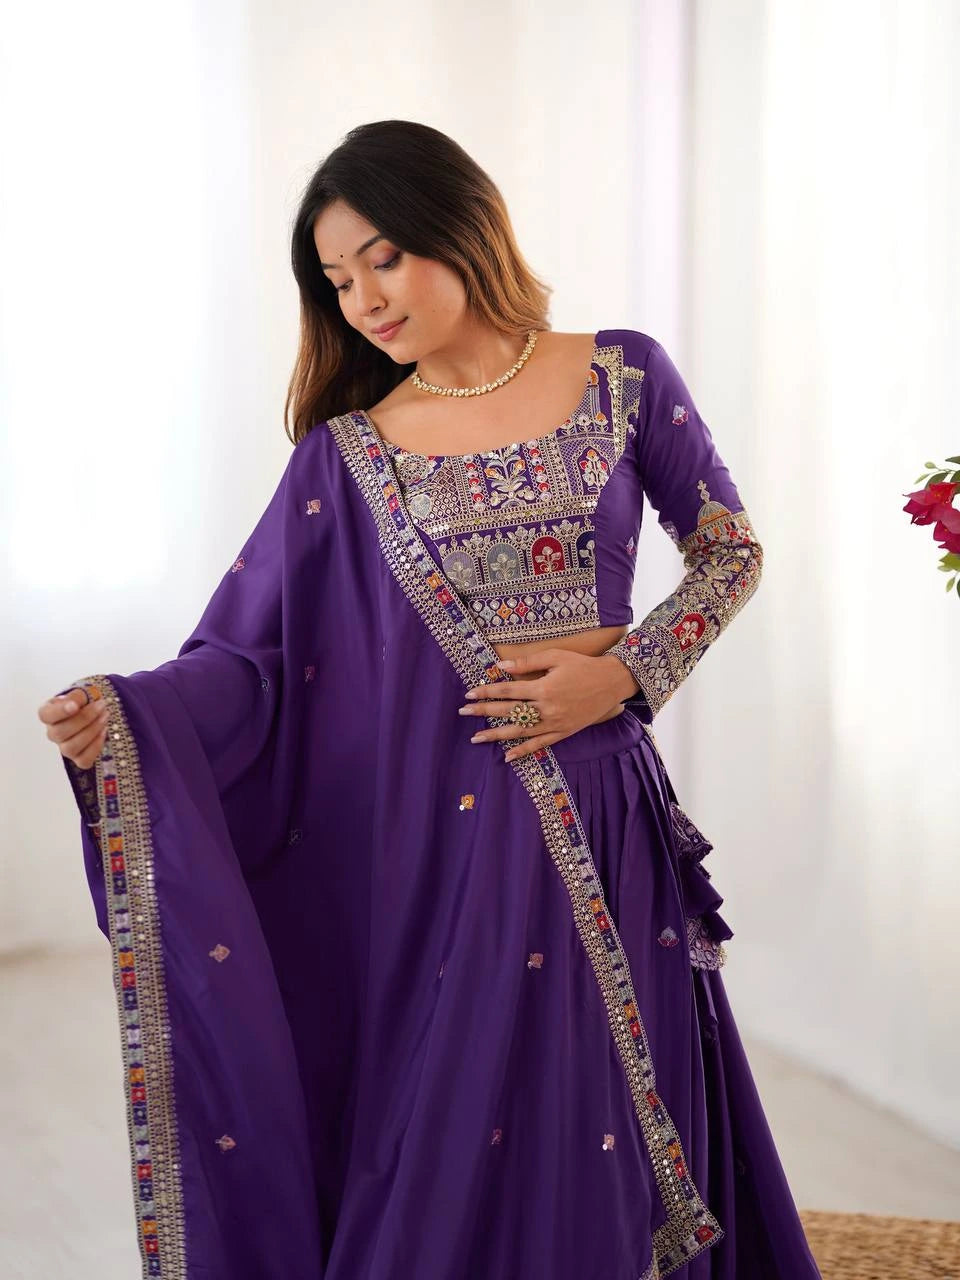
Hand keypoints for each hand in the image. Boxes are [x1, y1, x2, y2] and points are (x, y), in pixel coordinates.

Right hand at [38, 687, 110, 768]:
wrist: (93, 714)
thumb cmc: (83, 703)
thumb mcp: (80, 694)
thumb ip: (77, 696)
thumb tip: (77, 703)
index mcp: (48, 714)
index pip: (45, 715)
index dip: (59, 712)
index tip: (75, 706)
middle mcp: (53, 733)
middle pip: (60, 733)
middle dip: (84, 718)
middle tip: (101, 706)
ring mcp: (64, 748)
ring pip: (70, 748)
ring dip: (91, 731)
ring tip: (105, 717)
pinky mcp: (78, 758)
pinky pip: (84, 760)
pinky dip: (96, 746)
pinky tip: (104, 731)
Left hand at [458, 649, 639, 762]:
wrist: (612, 682)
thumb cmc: (583, 666)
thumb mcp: (556, 656)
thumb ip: (528, 662)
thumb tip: (501, 666)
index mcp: (543, 688)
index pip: (508, 690)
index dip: (487, 692)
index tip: (469, 694)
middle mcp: (546, 708)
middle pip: (509, 711)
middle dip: (484, 712)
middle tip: (463, 714)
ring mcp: (555, 723)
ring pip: (520, 732)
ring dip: (496, 735)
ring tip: (476, 738)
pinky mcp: (563, 732)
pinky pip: (540, 744)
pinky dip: (523, 751)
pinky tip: (508, 756)